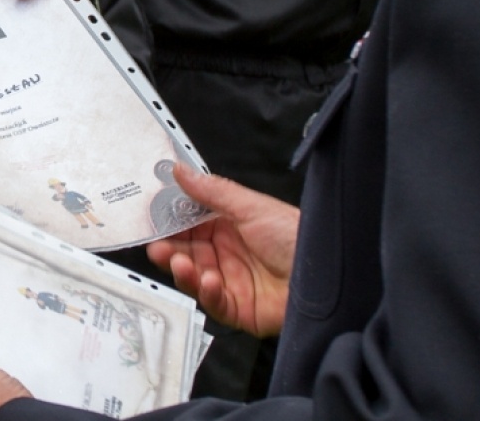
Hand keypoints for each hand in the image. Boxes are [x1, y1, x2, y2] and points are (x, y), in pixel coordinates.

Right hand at [145, 163, 298, 337]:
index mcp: (229, 227)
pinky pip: (213, 304)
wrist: (326, 275)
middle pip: (187, 253)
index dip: (170, 224)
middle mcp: (228, 254)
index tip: (152, 220)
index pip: (189, 225)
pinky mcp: (239, 309)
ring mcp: (232, 282)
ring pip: (194, 278)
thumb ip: (211, 191)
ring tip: (180, 263)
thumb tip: (180, 171)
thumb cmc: (297, 236)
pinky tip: (209, 281)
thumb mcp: (250, 207)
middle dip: (170, 250)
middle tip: (158, 247)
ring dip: (183, 271)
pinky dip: (206, 293)